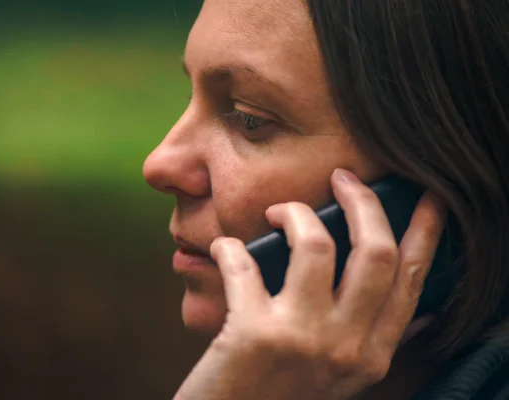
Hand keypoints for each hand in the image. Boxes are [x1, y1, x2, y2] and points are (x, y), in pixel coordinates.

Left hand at [173, 169, 447, 399]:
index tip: (427, 196)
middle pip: (376, 252)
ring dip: (294, 213)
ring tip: (277, 212)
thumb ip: (375, 341)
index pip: (411, 280)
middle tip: (343, 178)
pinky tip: (222, 249)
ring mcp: (302, 339)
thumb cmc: (279, 395)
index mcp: (371, 355)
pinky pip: (243, 262)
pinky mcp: (253, 334)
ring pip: (316, 243)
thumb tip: (419, 311)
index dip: (424, 232)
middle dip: (363, 201)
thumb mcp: (340, 376)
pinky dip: (228, 247)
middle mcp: (347, 348)